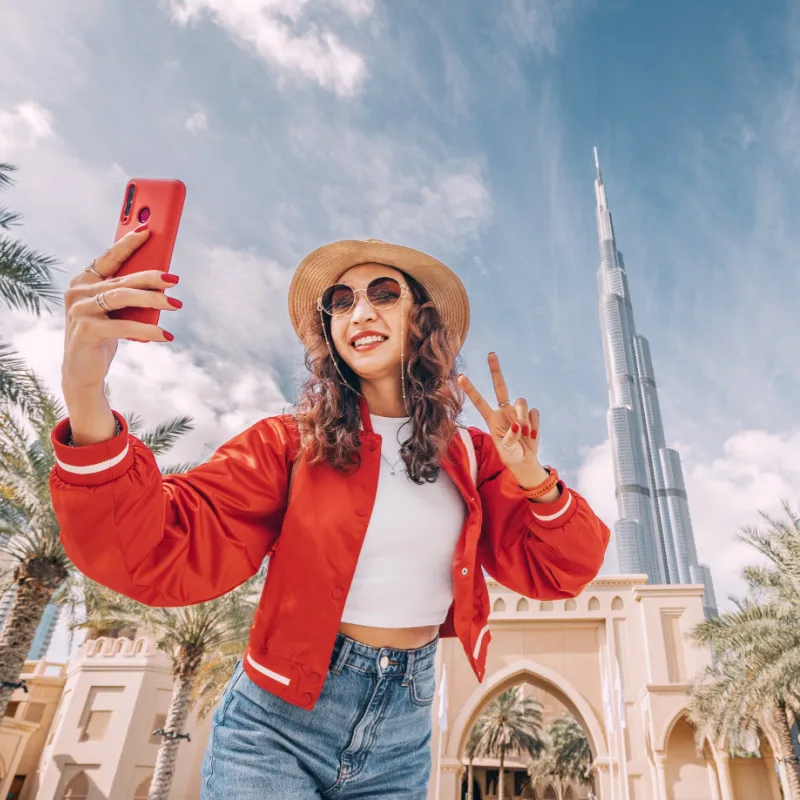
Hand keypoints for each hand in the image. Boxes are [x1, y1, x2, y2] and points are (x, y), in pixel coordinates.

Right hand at [62, 226, 178, 391]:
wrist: (83, 371)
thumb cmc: (103, 336)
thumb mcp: (116, 312)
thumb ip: (127, 294)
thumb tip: (162, 283)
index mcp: (84, 282)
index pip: (109, 258)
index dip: (127, 243)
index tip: (147, 231)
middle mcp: (78, 292)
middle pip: (121, 279)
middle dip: (151, 276)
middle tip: (174, 279)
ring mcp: (79, 310)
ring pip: (122, 297)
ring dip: (153, 300)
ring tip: (176, 304)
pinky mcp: (86, 330)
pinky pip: (123, 326)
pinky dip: (147, 330)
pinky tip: (165, 334)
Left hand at [457, 352, 548, 489]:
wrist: (525, 460)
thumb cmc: (511, 455)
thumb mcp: (507, 450)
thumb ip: (510, 438)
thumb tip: (517, 425)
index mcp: (491, 418)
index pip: (479, 401)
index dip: (470, 389)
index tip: (460, 376)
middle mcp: (503, 410)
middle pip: (500, 386)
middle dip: (496, 370)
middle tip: (491, 354)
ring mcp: (517, 411)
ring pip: (522, 402)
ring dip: (523, 417)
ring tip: (524, 434)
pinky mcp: (531, 415)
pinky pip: (534, 413)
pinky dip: (534, 425)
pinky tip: (531, 434)